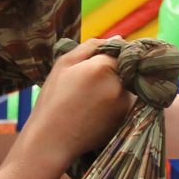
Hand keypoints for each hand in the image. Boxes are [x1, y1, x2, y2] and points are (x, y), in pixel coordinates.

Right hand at [23, 40, 133, 169]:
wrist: (52, 140)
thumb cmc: (53, 99)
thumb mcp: (64, 64)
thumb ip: (91, 47)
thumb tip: (118, 38)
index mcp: (103, 67)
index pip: (119, 51)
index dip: (108, 56)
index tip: (94, 66)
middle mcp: (119, 85)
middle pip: (126, 69)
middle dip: (112, 72)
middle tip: (88, 86)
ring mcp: (124, 104)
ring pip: (127, 87)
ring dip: (115, 88)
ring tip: (90, 101)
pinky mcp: (125, 120)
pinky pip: (125, 104)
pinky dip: (114, 104)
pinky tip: (95, 112)